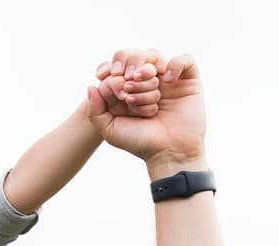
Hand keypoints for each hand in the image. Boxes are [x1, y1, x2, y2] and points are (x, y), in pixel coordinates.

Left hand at [88, 54, 205, 171]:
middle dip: (127, 73)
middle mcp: (146, 82)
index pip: (116, 68)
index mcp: (127, 90)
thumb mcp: (110, 130)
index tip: (112, 86)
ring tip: (146, 92)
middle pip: (134, 59)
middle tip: (127, 91)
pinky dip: (175, 65)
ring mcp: (166, 80)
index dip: (111, 72)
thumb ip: (95, 111)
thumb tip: (91, 86)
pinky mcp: (188, 80)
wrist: (169, 151)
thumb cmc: (139, 142)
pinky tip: (167, 81)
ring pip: (155, 59)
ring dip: (146, 74)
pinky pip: (184, 60)